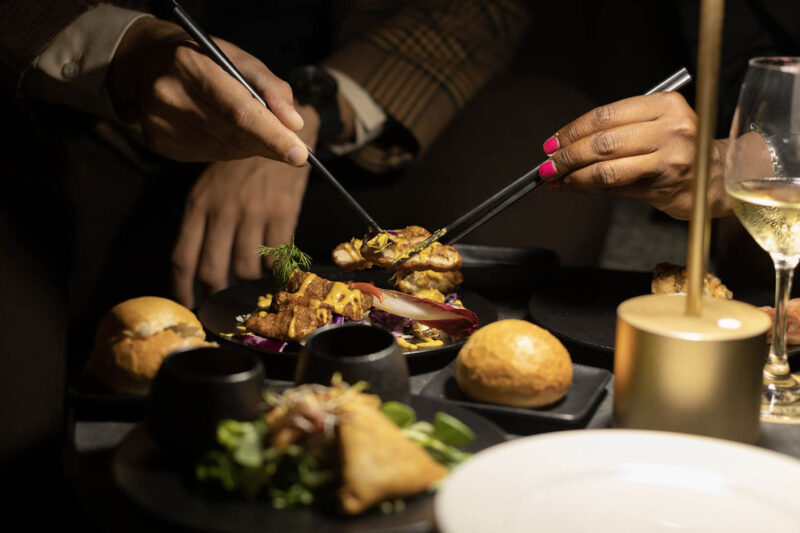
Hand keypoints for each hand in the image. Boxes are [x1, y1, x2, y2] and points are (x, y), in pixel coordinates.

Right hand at [107, 17, 306, 164]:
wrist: (148, 64)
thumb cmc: (206, 60)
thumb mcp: (240, 59)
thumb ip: (272, 88)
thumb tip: (294, 124)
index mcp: (192, 66)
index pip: (240, 111)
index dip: (272, 135)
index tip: (301, 155)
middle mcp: (170, 95)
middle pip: (234, 134)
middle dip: (269, 143)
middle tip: (294, 148)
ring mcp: (161, 122)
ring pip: (225, 150)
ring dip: (250, 146)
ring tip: (252, 128)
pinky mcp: (160, 142)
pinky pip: (209, 156)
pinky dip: (229, 149)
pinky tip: (226, 132)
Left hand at [171, 104, 319, 307]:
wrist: (280, 130)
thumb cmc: (242, 161)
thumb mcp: (211, 185)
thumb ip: (203, 219)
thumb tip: (200, 264)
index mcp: (199, 204)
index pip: (183, 258)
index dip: (184, 290)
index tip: (190, 306)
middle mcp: (222, 211)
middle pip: (212, 271)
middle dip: (216, 298)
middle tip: (223, 311)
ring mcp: (253, 213)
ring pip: (245, 270)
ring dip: (248, 288)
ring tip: (252, 294)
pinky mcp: (282, 214)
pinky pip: (276, 257)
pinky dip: (275, 273)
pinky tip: (276, 276)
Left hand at [539, 92, 728, 219]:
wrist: (719, 177)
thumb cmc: (680, 149)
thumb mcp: (655, 126)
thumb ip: (616, 131)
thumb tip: (564, 145)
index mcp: (664, 104)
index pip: (605, 115)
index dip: (573, 130)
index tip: (552, 142)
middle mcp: (670, 127)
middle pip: (602, 142)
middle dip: (567, 155)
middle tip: (547, 164)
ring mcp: (669, 157)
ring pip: (606, 168)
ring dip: (574, 175)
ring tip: (556, 179)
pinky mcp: (664, 184)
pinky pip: (616, 186)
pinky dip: (589, 188)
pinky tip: (574, 187)